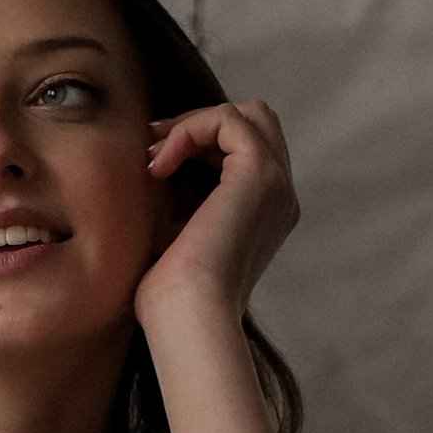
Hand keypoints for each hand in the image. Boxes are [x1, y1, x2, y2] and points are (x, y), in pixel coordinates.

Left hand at [135, 97, 297, 331]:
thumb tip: (157, 153)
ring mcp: (276, 184)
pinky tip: (158, 164)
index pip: (244, 150)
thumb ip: (180, 191)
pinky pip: (228, 120)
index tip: (152, 160)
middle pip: (255, 123)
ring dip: (192, 125)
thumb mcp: (175, 229)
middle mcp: (280, 197)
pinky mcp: (259, 175)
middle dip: (200, 125)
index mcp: (266, 213)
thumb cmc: (170, 292)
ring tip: (153, 158)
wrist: (185, 316)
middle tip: (154, 149)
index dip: (198, 143)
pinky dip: (188, 130)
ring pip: (246, 115)